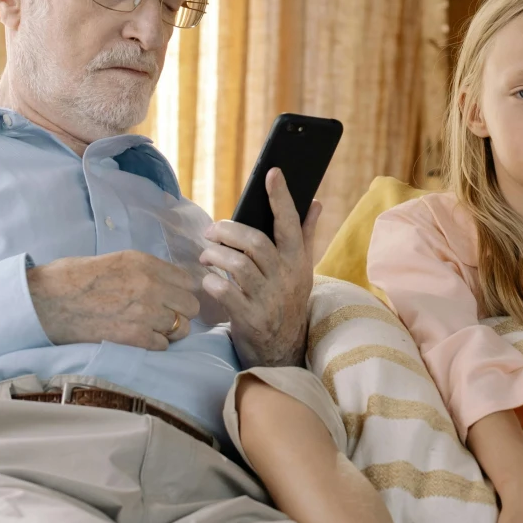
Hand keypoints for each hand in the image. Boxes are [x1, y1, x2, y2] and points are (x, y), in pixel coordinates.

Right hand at [26, 251, 200, 350]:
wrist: (46, 301)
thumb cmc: (73, 278)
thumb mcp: (115, 260)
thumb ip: (145, 270)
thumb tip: (166, 282)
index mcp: (145, 263)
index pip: (188, 280)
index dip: (181, 291)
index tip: (174, 298)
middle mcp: (150, 285)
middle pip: (191, 305)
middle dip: (181, 312)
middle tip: (165, 316)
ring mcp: (144, 312)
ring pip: (181, 328)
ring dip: (170, 330)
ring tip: (152, 329)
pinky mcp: (134, 337)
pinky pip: (163, 345)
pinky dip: (154, 344)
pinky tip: (139, 339)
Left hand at [200, 168, 321, 366]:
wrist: (284, 349)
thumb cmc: (289, 300)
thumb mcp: (302, 269)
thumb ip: (305, 234)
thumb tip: (315, 202)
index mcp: (297, 260)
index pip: (290, 222)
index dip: (281, 197)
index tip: (272, 173)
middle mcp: (284, 277)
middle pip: (254, 242)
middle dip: (228, 231)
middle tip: (211, 230)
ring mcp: (267, 299)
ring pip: (237, 265)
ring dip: (216, 255)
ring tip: (206, 254)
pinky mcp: (249, 318)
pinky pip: (226, 293)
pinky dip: (212, 282)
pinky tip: (208, 280)